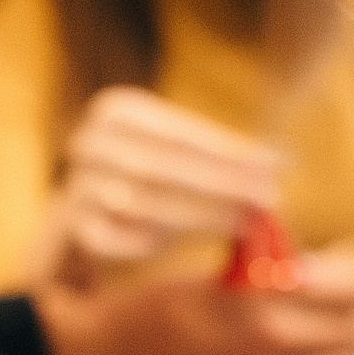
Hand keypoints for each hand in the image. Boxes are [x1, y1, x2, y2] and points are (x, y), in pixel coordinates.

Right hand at [37, 254, 353, 354]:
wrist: (112, 354)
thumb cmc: (159, 302)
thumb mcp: (218, 271)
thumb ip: (275, 268)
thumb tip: (326, 262)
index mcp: (263, 300)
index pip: (351, 288)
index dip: (350, 272)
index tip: (335, 263)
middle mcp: (273, 347)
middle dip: (347, 310)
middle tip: (328, 296)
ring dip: (341, 349)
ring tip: (319, 331)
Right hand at [40, 88, 281, 269]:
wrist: (90, 212)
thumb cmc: (152, 176)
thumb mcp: (180, 154)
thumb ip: (222, 157)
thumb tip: (279, 161)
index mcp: (117, 111)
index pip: (181, 132)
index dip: (229, 151)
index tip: (274, 164)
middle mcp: (90, 144)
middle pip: (164, 167)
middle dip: (221, 185)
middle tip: (267, 199)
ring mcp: (77, 186)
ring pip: (145, 204)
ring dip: (201, 216)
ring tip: (244, 222)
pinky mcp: (74, 228)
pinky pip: (122, 240)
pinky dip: (159, 243)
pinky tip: (194, 242)